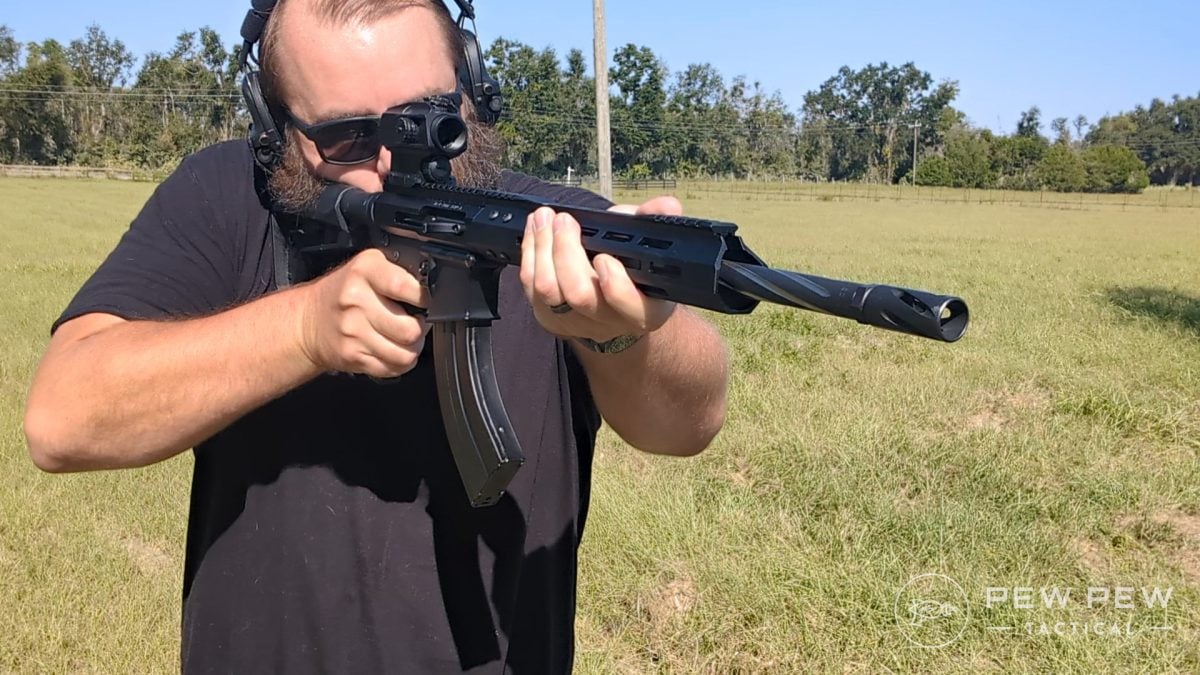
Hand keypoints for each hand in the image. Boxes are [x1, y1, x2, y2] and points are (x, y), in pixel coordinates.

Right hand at [297, 249, 429, 377]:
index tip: (425, 301)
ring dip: (412, 349)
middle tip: (414, 322)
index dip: (423, 298)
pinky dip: (399, 362)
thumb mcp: (369, 267)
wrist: (308, 321)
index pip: (404, 286)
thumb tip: (434, 288)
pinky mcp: (353, 356)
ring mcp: (353, 332)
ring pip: (406, 354)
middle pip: (410, 329)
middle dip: (420, 329)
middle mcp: (356, 301)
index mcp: (364, 271)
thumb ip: (399, 272)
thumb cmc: (345, 293)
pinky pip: (393, 368)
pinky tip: (392, 350)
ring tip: (404, 338)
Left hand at [519, 195, 680, 342]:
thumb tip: (668, 206)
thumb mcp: (646, 244)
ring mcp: (575, 324)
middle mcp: (610, 323)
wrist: (612, 300)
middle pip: (579, 295)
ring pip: (549, 291)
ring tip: (544, 217)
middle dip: (566, 251)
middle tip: (563, 220)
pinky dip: (529, 254)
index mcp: (645, 310)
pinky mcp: (548, 319)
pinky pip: (530, 288)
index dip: (614, 282)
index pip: (628, 305)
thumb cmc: (631, 266)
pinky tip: (534, 230)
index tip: (604, 255)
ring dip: (542, 248)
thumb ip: (655, 222)